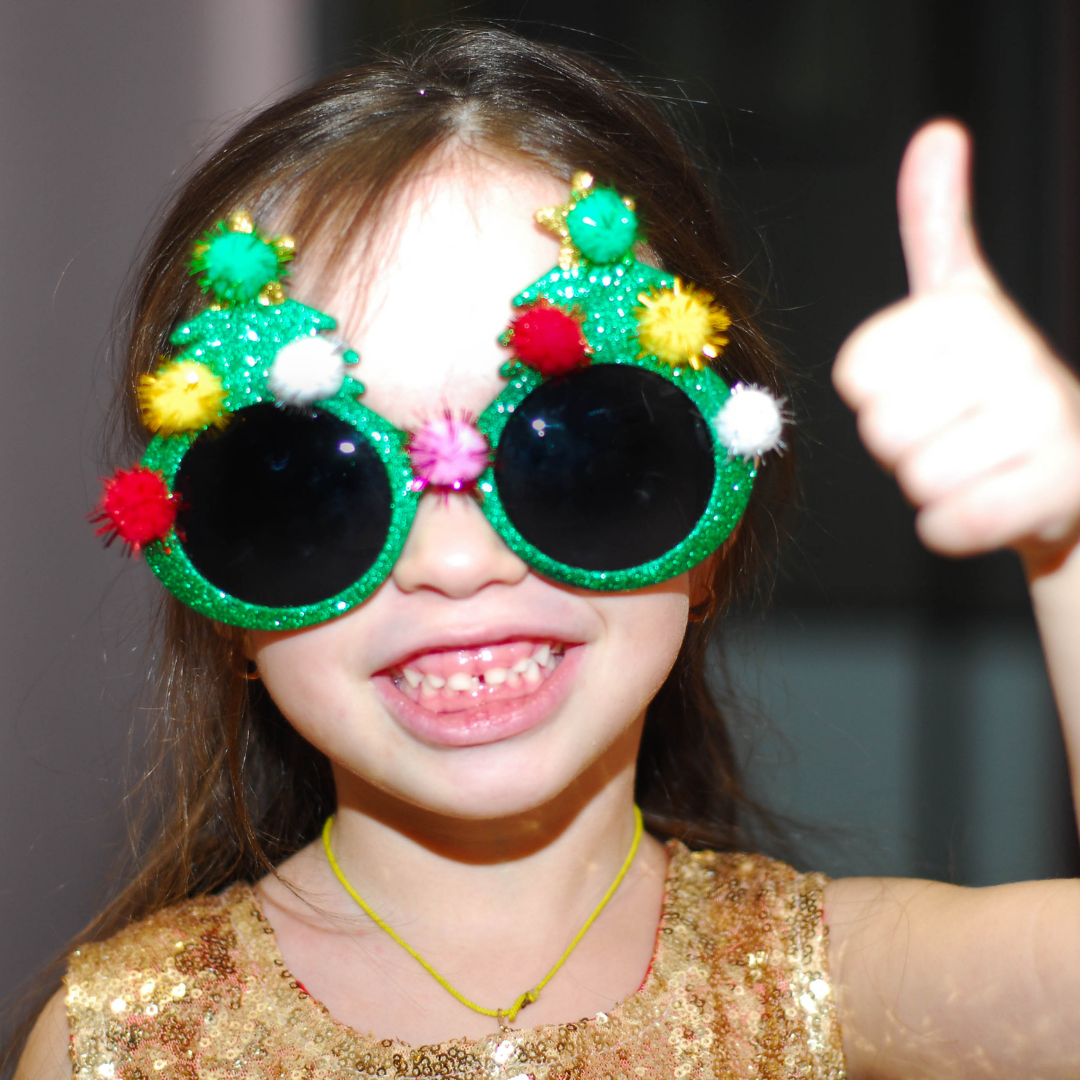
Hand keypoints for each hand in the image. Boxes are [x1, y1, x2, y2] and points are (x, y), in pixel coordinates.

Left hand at [833, 119, 1079, 574]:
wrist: (1072, 472)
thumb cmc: (997, 390)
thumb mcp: (965, 303)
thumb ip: (938, 227)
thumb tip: (938, 134)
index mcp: (971, 310)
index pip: (856, 375)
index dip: (879, 398)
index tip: (926, 389)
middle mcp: (1014, 352)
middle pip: (880, 429)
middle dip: (905, 447)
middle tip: (954, 435)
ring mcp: (1043, 419)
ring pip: (914, 479)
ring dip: (934, 487)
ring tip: (978, 463)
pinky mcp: (1057, 487)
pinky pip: (947, 524)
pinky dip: (953, 527)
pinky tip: (989, 503)